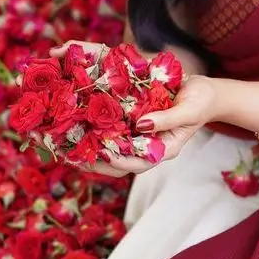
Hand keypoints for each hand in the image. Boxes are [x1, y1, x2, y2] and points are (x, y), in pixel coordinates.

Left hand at [46, 42, 216, 179]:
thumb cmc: (201, 102)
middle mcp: (143, 148)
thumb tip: (141, 125)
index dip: (114, 160)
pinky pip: (104, 132)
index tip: (98, 153)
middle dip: (86, 159)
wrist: (203, 93)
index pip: (133, 164)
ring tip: (55, 142)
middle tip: (61, 152)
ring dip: (80, 147)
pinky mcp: (127, 125)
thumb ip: (168, 120)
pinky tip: (67, 124)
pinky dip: (86, 131)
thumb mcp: (189, 110)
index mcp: (160, 151)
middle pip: (111, 162)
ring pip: (103, 149)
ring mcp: (134, 138)